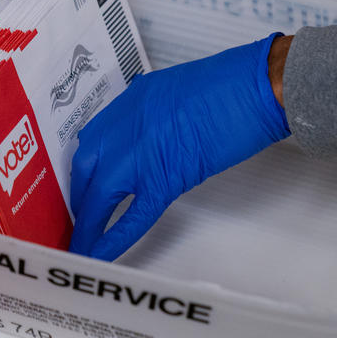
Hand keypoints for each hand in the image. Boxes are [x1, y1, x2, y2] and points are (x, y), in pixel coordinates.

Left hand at [69, 34, 291, 259]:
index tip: (84, 184)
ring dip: (89, 222)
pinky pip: (132, 215)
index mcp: (130, 101)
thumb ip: (153, 115)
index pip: (92, 141)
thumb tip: (148, 138)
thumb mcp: (175, 91)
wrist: (256, 88)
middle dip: (80, 196)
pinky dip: (113, 237)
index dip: (85, 168)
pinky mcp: (166, 180)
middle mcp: (126, 125)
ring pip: (99, 195)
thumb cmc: (231, 84)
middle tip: (80, 216)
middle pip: (86, 168)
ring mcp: (141, 153)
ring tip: (83, 243)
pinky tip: (101, 253)